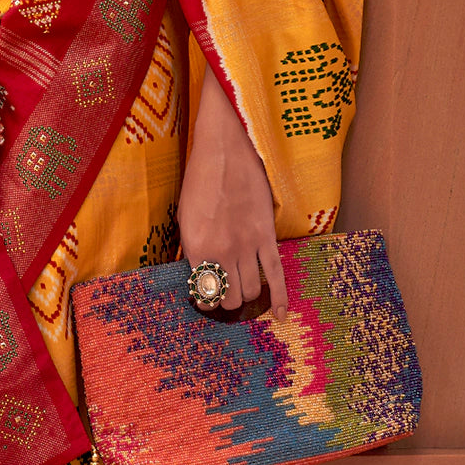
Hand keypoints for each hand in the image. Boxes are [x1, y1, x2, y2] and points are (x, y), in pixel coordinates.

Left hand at [178, 89, 287, 320]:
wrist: (226, 150)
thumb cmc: (200, 179)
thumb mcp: (185, 215)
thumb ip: (193, 248)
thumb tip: (200, 273)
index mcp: (196, 246)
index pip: (203, 292)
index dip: (205, 301)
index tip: (206, 299)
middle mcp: (222, 251)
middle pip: (229, 298)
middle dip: (227, 301)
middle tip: (225, 294)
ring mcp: (246, 245)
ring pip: (251, 291)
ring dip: (246, 296)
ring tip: (242, 290)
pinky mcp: (266, 236)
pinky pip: (276, 275)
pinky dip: (278, 297)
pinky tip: (279, 314)